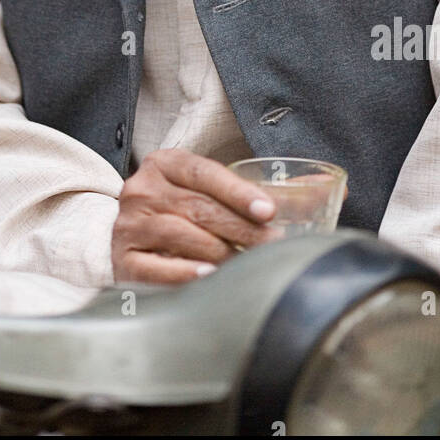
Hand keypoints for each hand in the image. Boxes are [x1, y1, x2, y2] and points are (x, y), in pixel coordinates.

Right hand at [111, 148, 278, 284]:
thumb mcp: (200, 188)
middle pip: (197, 206)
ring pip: (179, 234)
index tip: (269, 211)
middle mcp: (142, 190)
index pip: (203, 173)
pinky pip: (156, 268)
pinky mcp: (123, 259)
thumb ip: (247, 191)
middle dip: (241, 227)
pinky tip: (208, 276)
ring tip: (246, 262)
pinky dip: (184, 272)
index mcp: (163, 164)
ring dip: (219, 251)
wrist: (126, 235)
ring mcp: (129, 225)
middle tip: (271, 244)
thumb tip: (315, 189)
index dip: (238, 192)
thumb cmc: (175, 210)